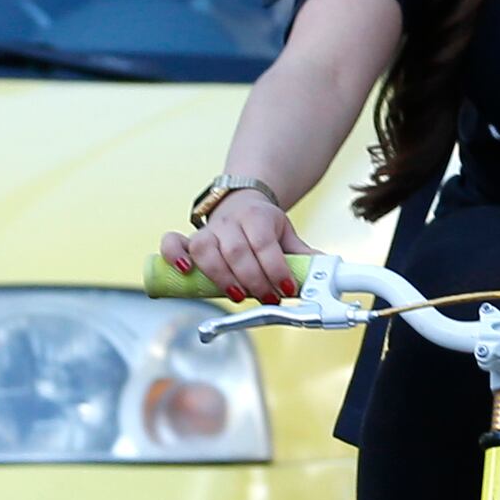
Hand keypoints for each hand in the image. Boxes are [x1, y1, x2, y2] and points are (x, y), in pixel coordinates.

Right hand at [163, 184, 305, 302]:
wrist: (242, 202)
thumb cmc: (264, 225)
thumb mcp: (286, 235)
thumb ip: (303, 256)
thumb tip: (327, 275)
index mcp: (257, 218)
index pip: (264, 244)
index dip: (275, 269)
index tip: (285, 289)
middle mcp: (230, 222)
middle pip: (236, 251)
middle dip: (253, 280)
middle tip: (266, 298)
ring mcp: (208, 230)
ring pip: (206, 249)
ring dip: (220, 276)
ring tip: (237, 294)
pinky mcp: (189, 239)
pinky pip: (172, 242)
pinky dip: (175, 255)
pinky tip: (185, 271)